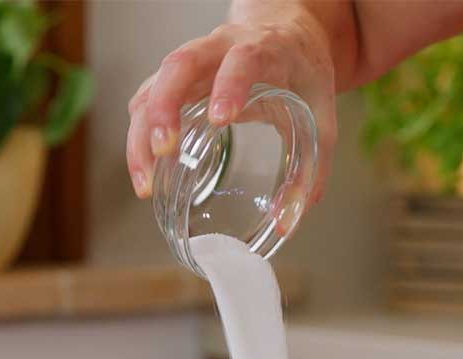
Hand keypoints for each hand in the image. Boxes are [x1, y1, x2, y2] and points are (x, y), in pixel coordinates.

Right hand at [126, 9, 337, 200]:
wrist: (286, 36)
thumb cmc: (303, 76)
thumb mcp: (321, 118)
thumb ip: (311, 169)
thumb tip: (288, 219)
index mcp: (263, 51)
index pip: (242, 60)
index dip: (228, 85)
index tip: (219, 118)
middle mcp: (220, 50)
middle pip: (180, 65)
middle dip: (165, 107)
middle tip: (163, 149)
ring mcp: (193, 64)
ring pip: (154, 85)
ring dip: (143, 130)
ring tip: (147, 179)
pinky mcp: (176, 81)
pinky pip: (147, 99)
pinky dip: (140, 134)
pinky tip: (146, 170)